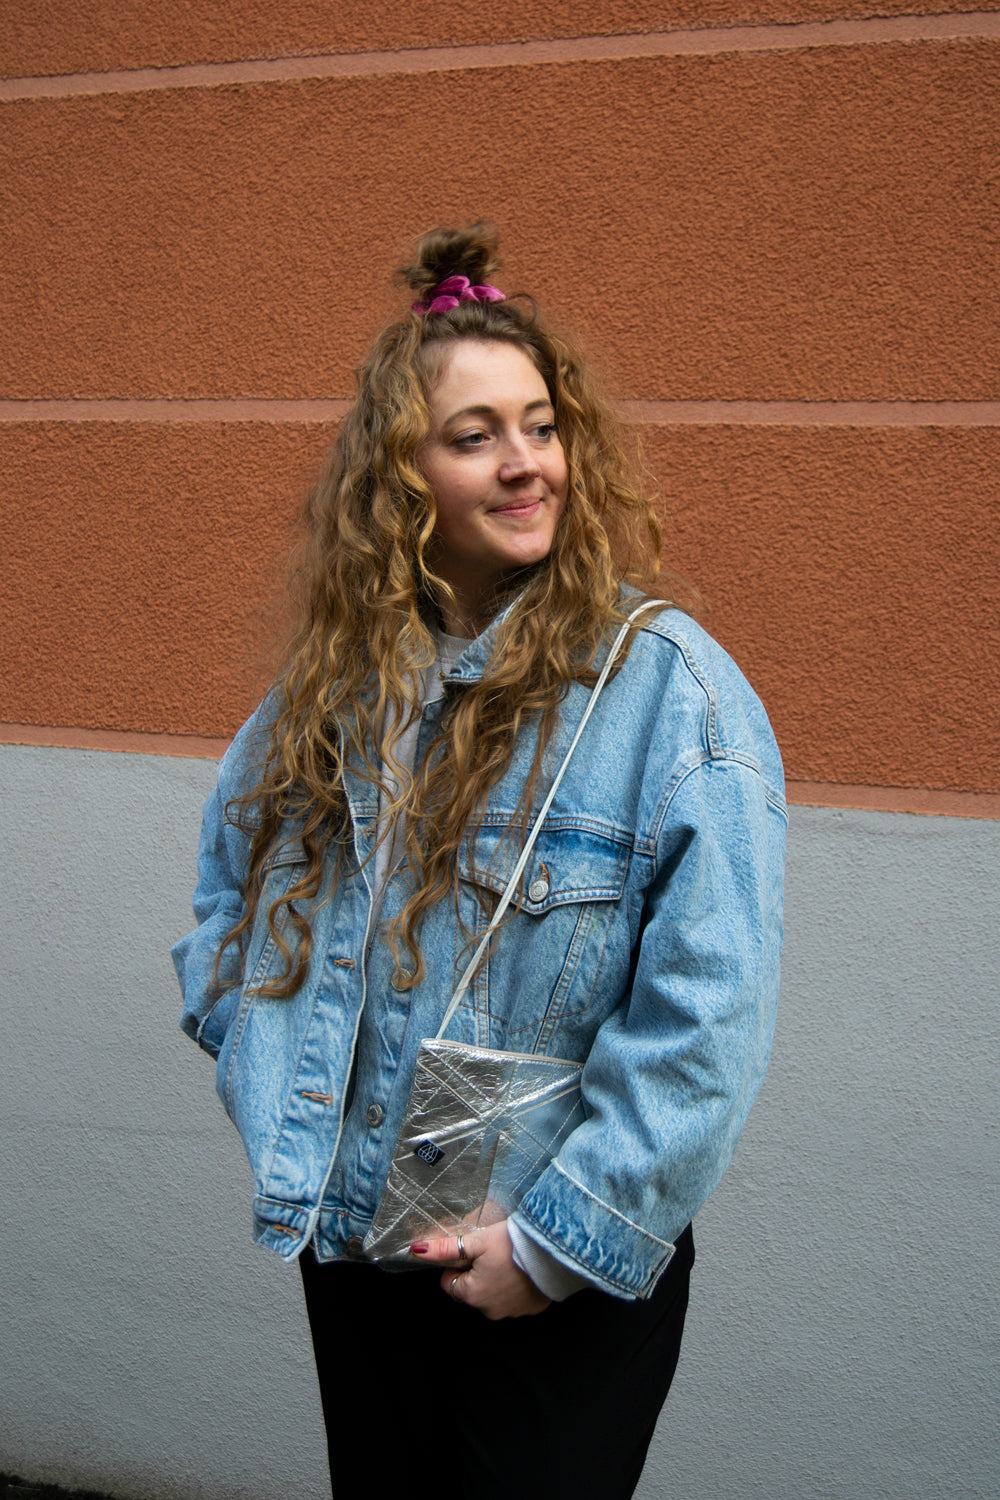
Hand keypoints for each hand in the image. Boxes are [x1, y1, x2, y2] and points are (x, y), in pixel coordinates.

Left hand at [411, 1220, 550, 1319]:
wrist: (554, 1252)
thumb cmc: (514, 1246)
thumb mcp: (476, 1242)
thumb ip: (445, 1248)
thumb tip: (418, 1251)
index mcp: (473, 1296)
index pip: (451, 1283)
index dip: (458, 1265)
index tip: (472, 1251)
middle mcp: (490, 1310)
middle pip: (472, 1290)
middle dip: (477, 1272)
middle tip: (492, 1252)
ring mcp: (512, 1312)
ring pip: (493, 1294)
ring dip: (496, 1279)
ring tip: (509, 1258)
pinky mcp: (530, 1308)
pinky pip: (515, 1298)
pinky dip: (515, 1285)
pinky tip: (522, 1269)